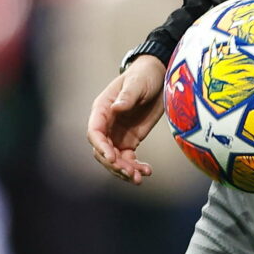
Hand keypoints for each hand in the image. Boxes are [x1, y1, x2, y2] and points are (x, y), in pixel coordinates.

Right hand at [87, 55, 165, 183]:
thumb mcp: (137, 83)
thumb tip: (116, 108)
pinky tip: (146, 172)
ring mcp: (118, 134)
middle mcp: (107, 124)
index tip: (112, 158)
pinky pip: (128, 159)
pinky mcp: (131, 140)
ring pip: (115, 159)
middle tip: (130, 173)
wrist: (159, 76)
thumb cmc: (144, 75)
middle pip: (103, 151)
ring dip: (125, 170)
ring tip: (139, 178)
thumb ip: (127, 96)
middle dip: (114, 164)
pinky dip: (135, 167)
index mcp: (102, 109)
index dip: (101, 147)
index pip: (94, 133)